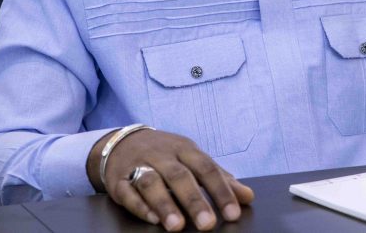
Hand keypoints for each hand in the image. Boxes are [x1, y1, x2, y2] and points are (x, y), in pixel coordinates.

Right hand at [87, 129, 253, 230]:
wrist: (123, 141)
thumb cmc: (166, 155)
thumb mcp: (193, 159)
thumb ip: (220, 178)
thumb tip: (248, 197)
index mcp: (185, 149)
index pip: (206, 168)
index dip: (221, 191)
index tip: (233, 214)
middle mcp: (162, 155)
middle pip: (179, 176)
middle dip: (194, 201)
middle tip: (207, 224)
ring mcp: (138, 165)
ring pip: (151, 182)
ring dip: (164, 204)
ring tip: (177, 226)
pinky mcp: (118, 180)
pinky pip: (126, 192)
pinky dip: (139, 205)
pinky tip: (152, 219)